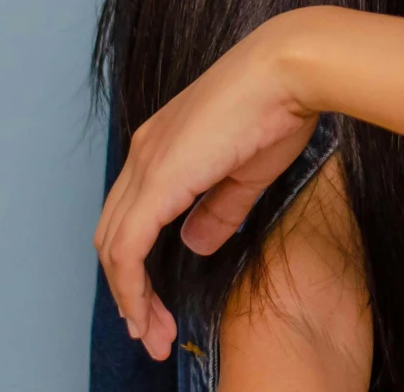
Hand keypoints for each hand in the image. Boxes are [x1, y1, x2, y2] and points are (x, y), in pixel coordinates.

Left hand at [95, 8, 329, 359]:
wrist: (289, 69)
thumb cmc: (279, 105)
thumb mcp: (247, 172)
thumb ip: (218, 210)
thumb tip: (194, 243)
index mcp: (163, 148)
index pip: (132, 218)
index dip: (136, 266)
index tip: (153, 305)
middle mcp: (143, 153)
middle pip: (114, 236)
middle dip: (129, 291)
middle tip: (152, 331)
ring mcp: (146, 163)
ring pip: (114, 246)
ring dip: (129, 296)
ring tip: (152, 334)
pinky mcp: (157, 178)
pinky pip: (127, 246)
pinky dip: (130, 285)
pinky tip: (145, 312)